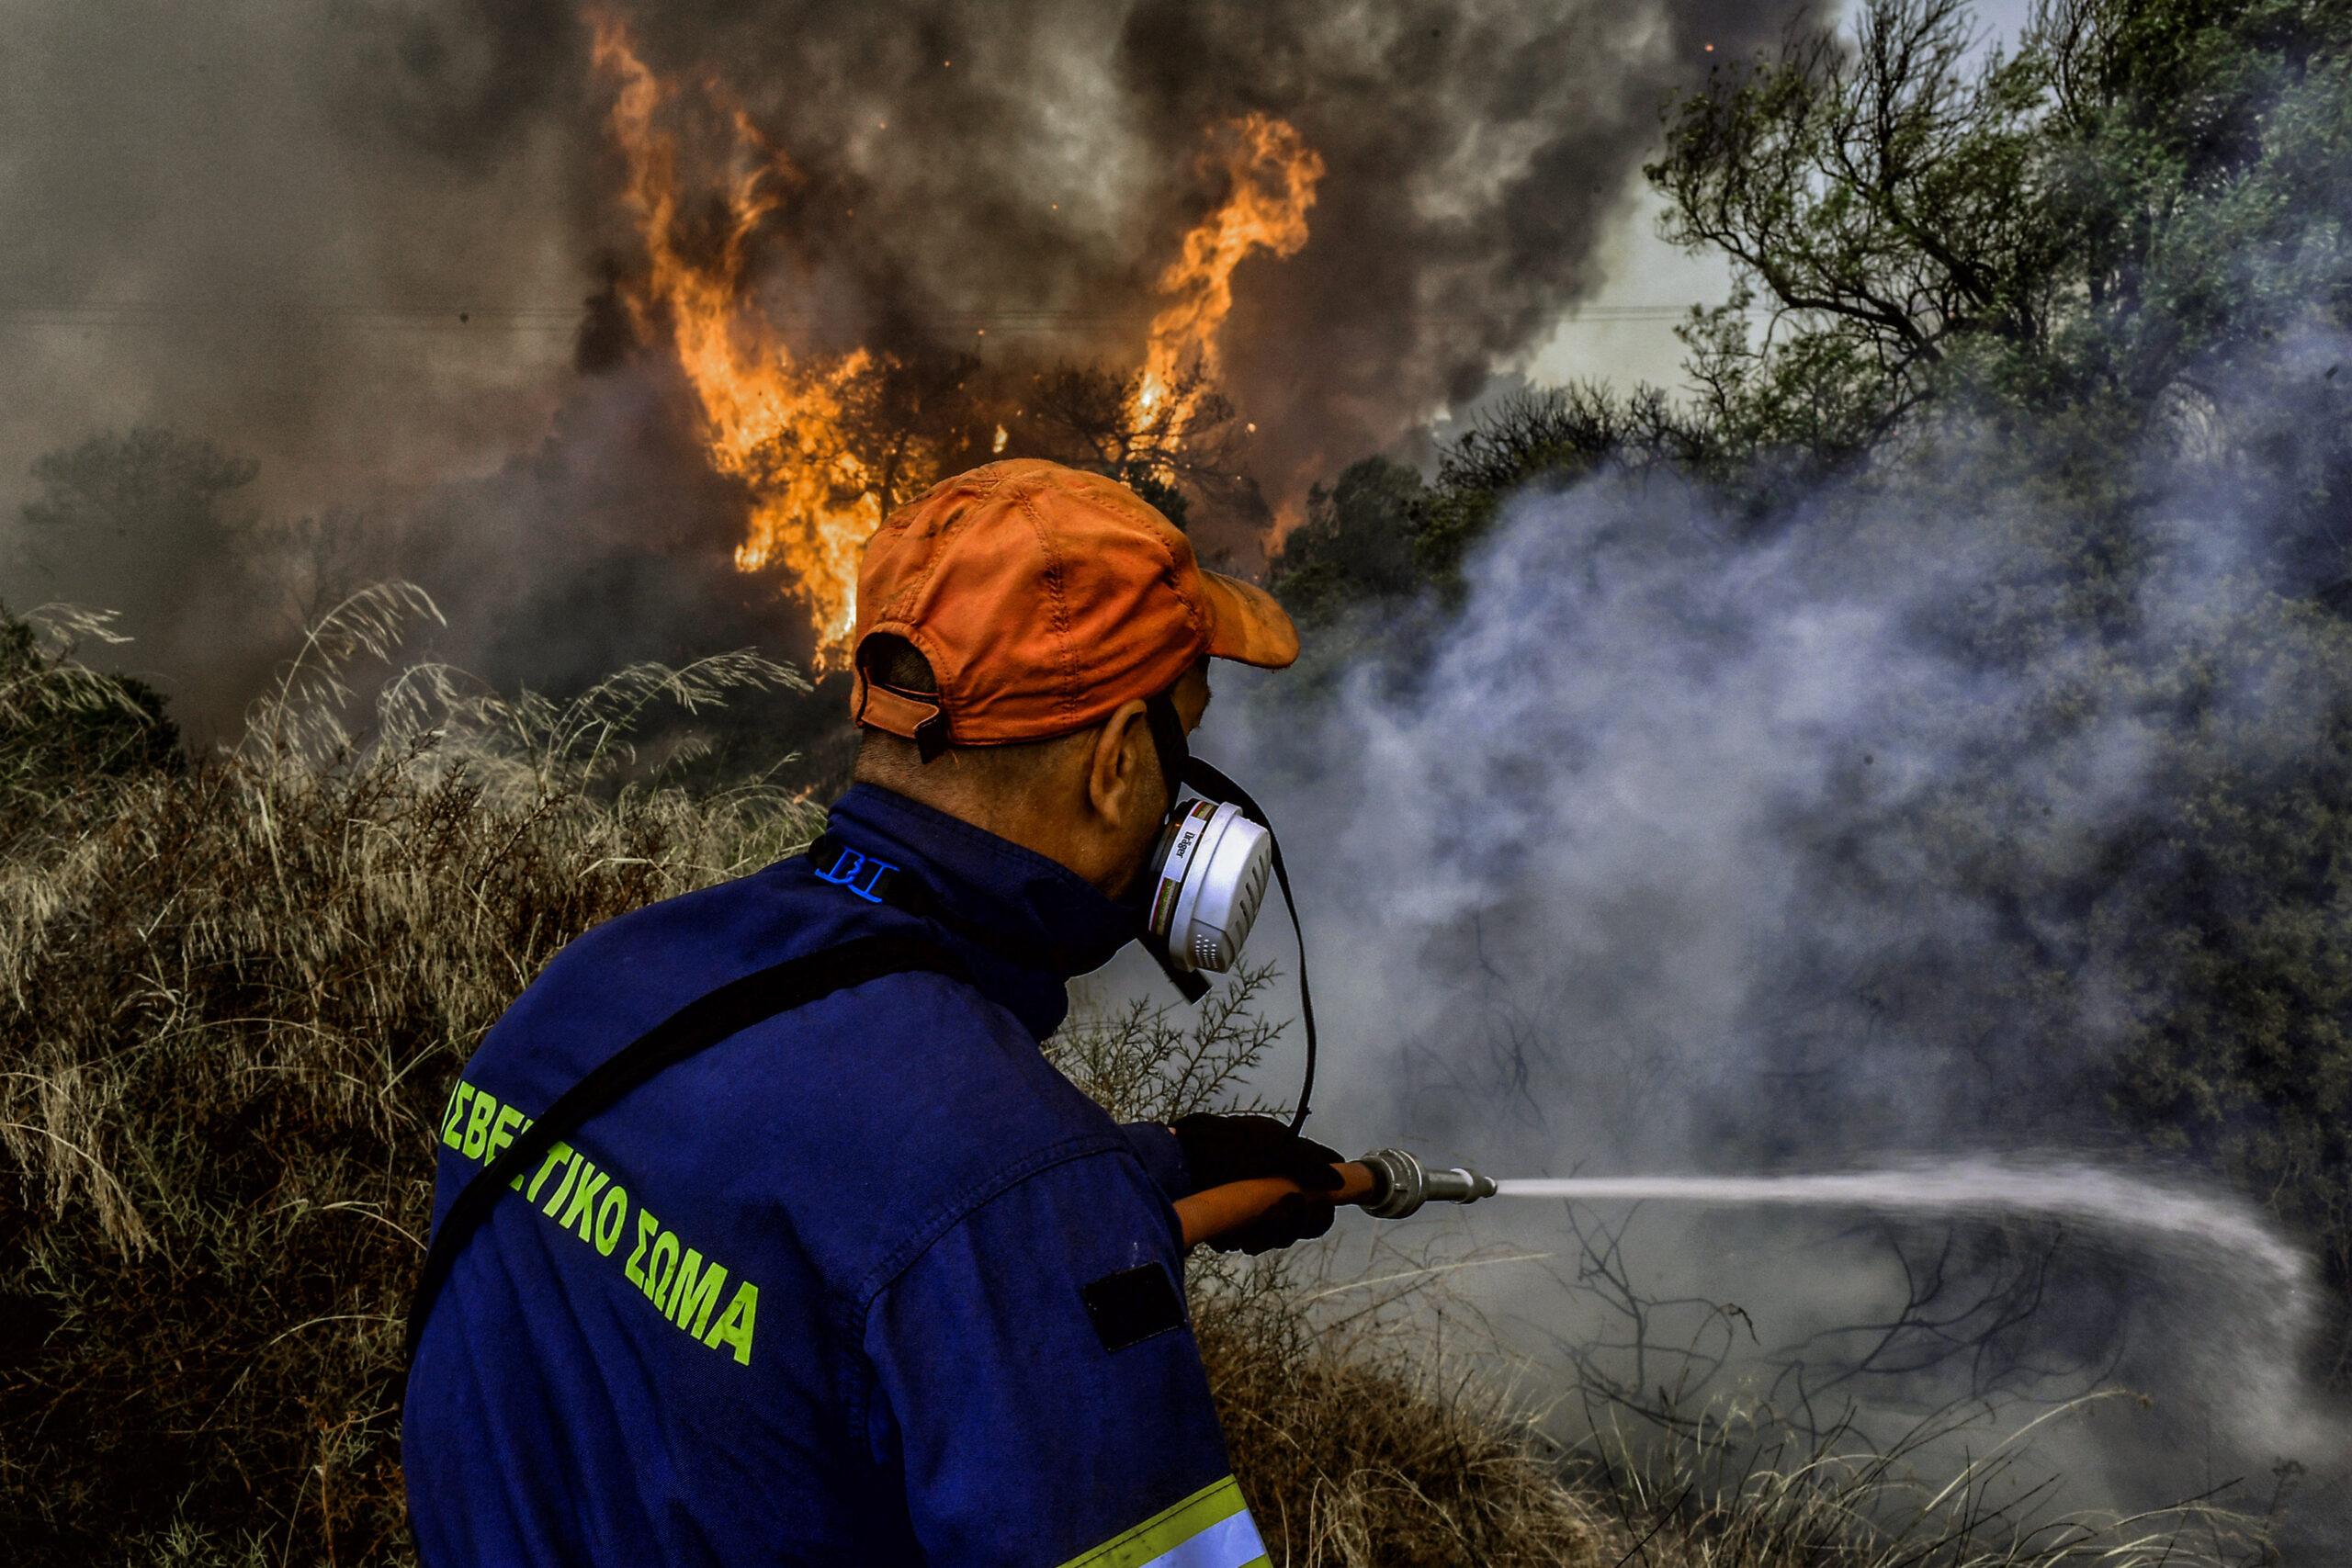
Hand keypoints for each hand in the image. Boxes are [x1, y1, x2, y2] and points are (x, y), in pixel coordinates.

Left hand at [1170, 1114, 1344, 1254]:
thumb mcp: (1271, 1145)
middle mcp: (1270, 1190)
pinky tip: (1229, 1229)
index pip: (1319, 1200)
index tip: (1318, 1205)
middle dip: (1292, 1223)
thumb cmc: (1224, 1144)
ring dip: (1266, 1232)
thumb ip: (1307, 1161)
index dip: (1321, 1210)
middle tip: (1282, 1207)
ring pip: (1273, 1238)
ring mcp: (1248, 1209)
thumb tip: (1340, 1179)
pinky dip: (1239, 1236)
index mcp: (1286, 1167)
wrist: (1173, 1159)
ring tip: (1253, 1221)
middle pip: (1298, 1226)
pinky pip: (1244, 1242)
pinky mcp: (1226, 1225)